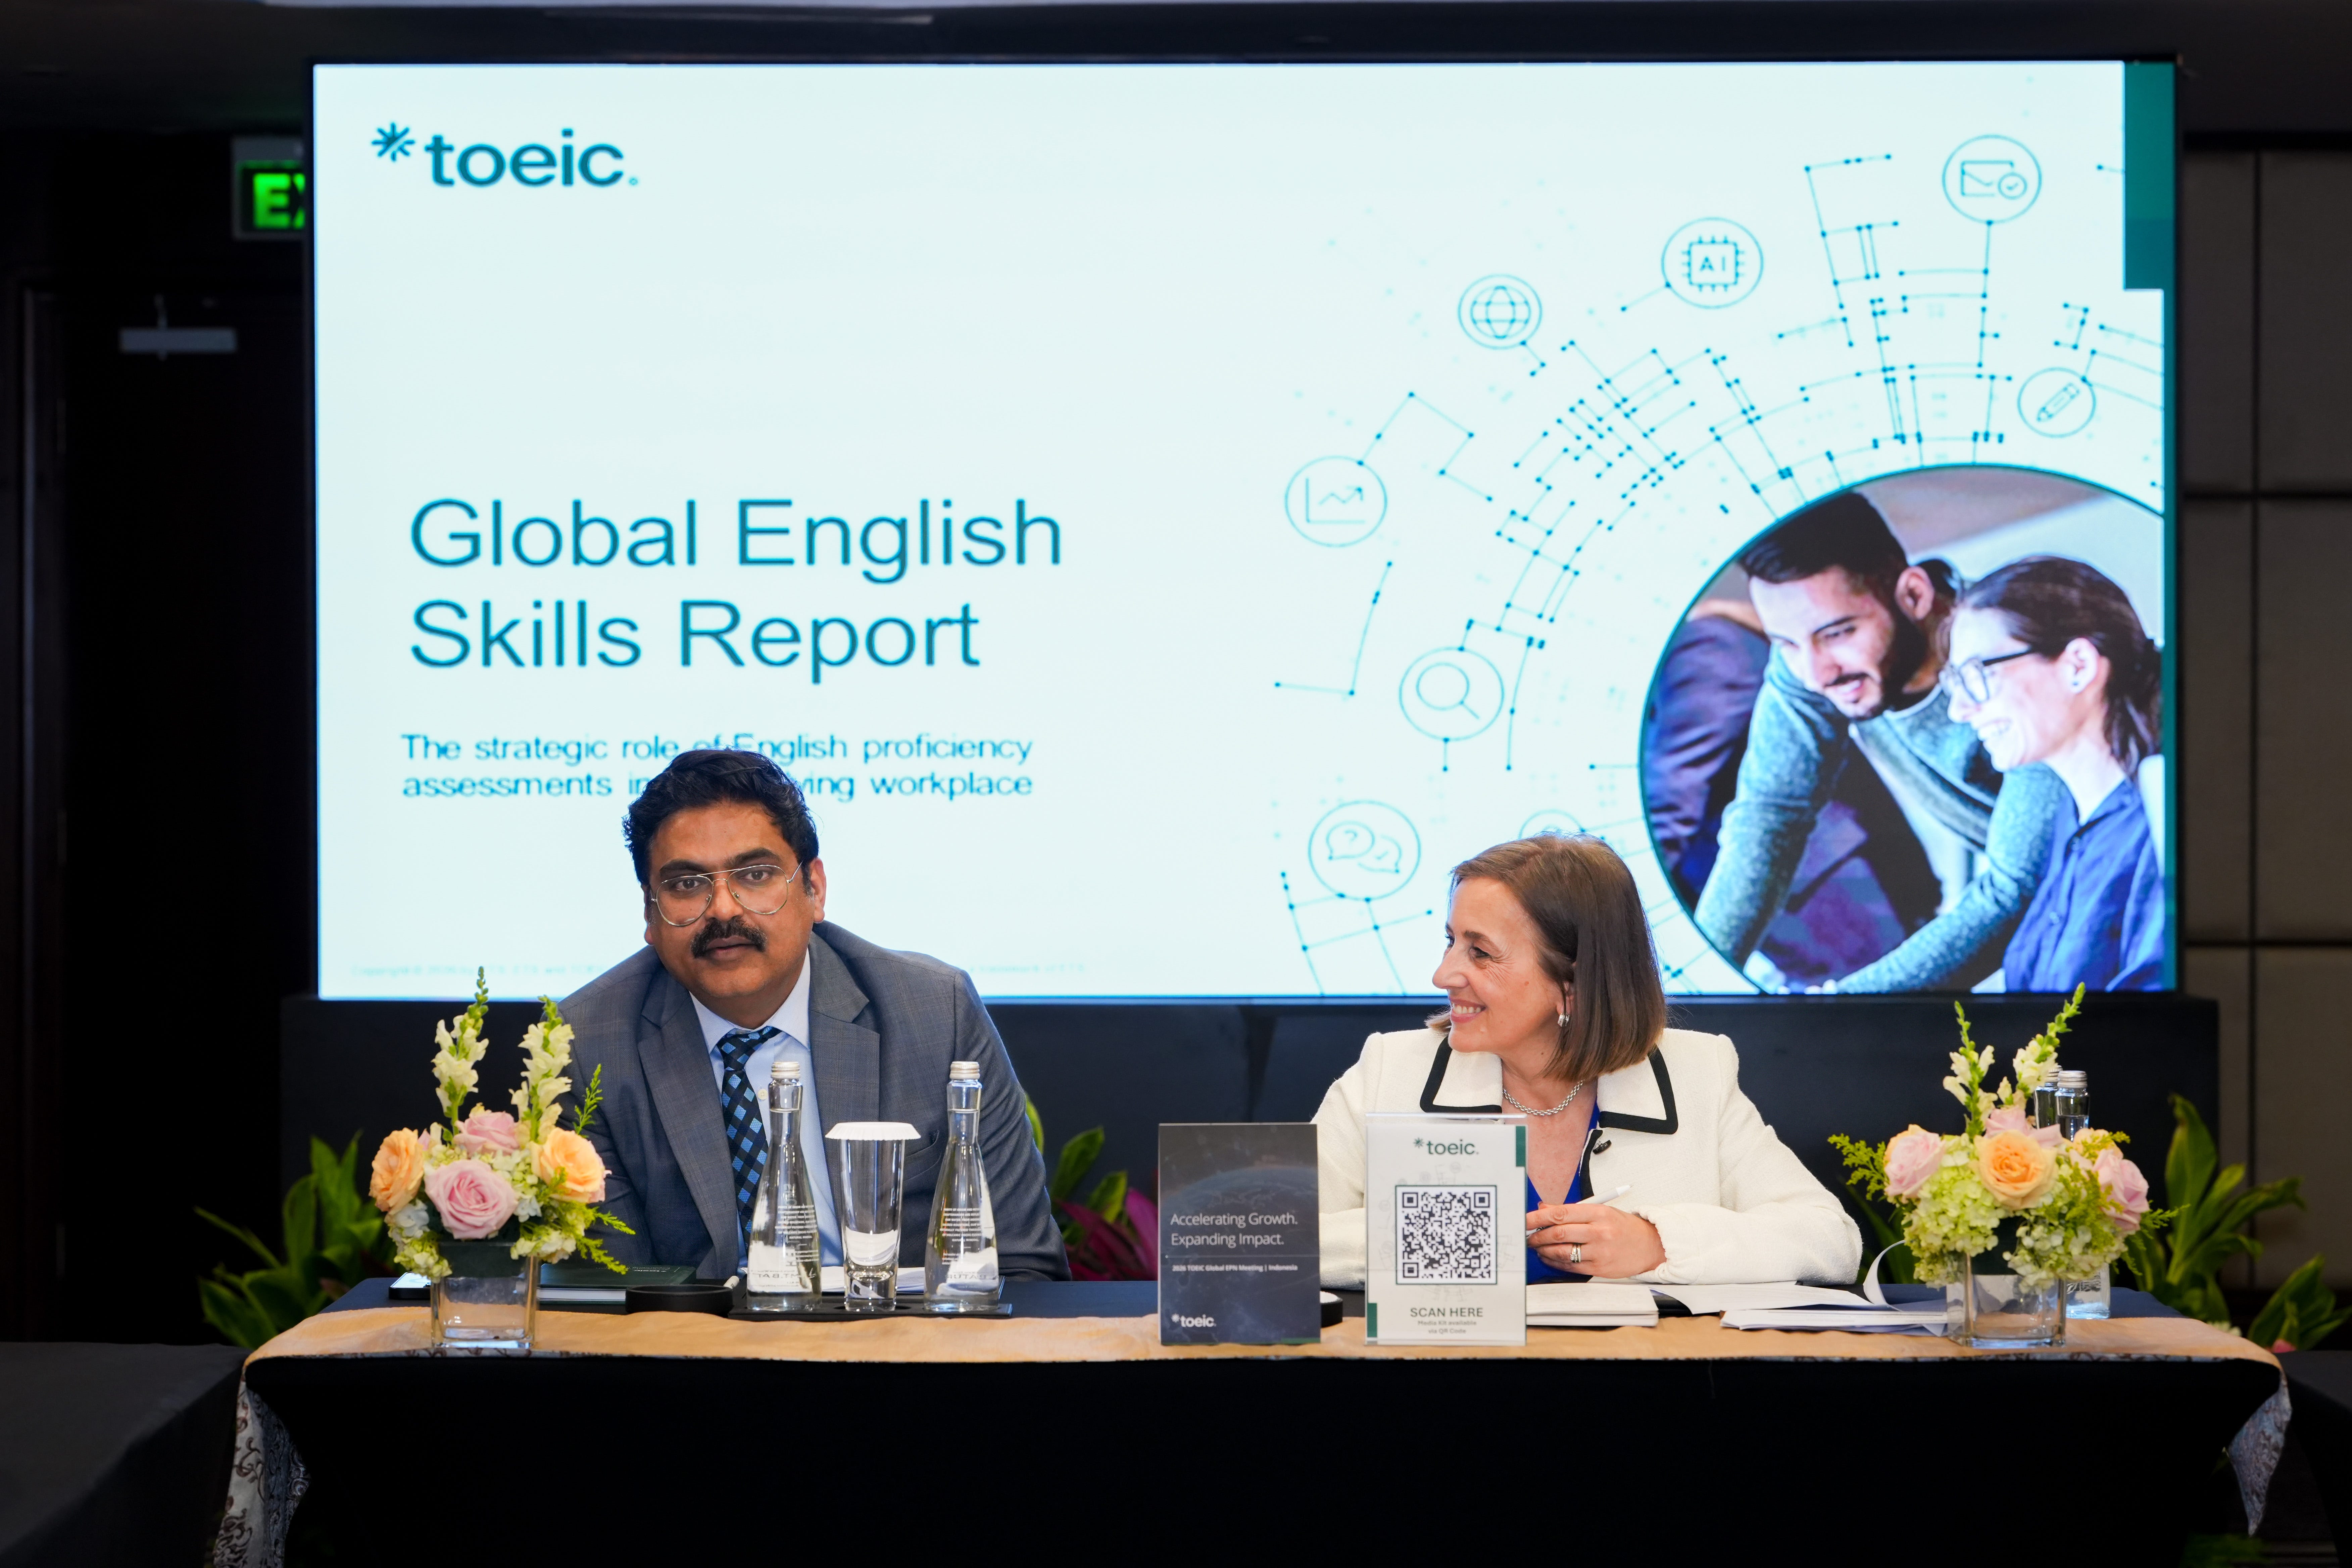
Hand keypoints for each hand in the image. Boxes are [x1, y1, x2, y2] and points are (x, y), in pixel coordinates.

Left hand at [1526, 1200, 1664, 1277]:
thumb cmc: (1623, 1227)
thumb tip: (1543, 1208)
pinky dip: (1555, 1262)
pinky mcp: (1599, 1268)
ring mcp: (1599, 1251)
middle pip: (1558, 1232)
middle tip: (1526, 1235)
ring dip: (1543, 1249)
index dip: (1537, 1216)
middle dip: (1536, 1234)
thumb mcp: (1601, 1211)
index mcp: (1598, 1212)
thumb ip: (1571, 1210)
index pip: (1561, 1213)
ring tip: (1535, 1246)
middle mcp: (1599, 1231)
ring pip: (1561, 1251)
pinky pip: (1570, 1266)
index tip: (1524, 1219)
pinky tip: (1548, 1257)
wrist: (1650, 1246)